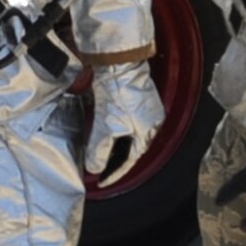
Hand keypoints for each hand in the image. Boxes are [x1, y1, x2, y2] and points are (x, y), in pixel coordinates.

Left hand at [85, 61, 163, 186]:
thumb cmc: (119, 94)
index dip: (115, 172)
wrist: (119, 63)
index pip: (131, 160)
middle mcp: (150, 122)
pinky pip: (123, 121)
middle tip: (99, 169)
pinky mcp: (133, 97)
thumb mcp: (107, 126)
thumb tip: (94, 168)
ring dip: (112, 144)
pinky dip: (112, 130)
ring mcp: (143, 108)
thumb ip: (99, 150)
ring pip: (126, 134)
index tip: (102, 181)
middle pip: (130, 148)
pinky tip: (101, 131)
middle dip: (114, 160)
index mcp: (149, 132)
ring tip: (98, 153)